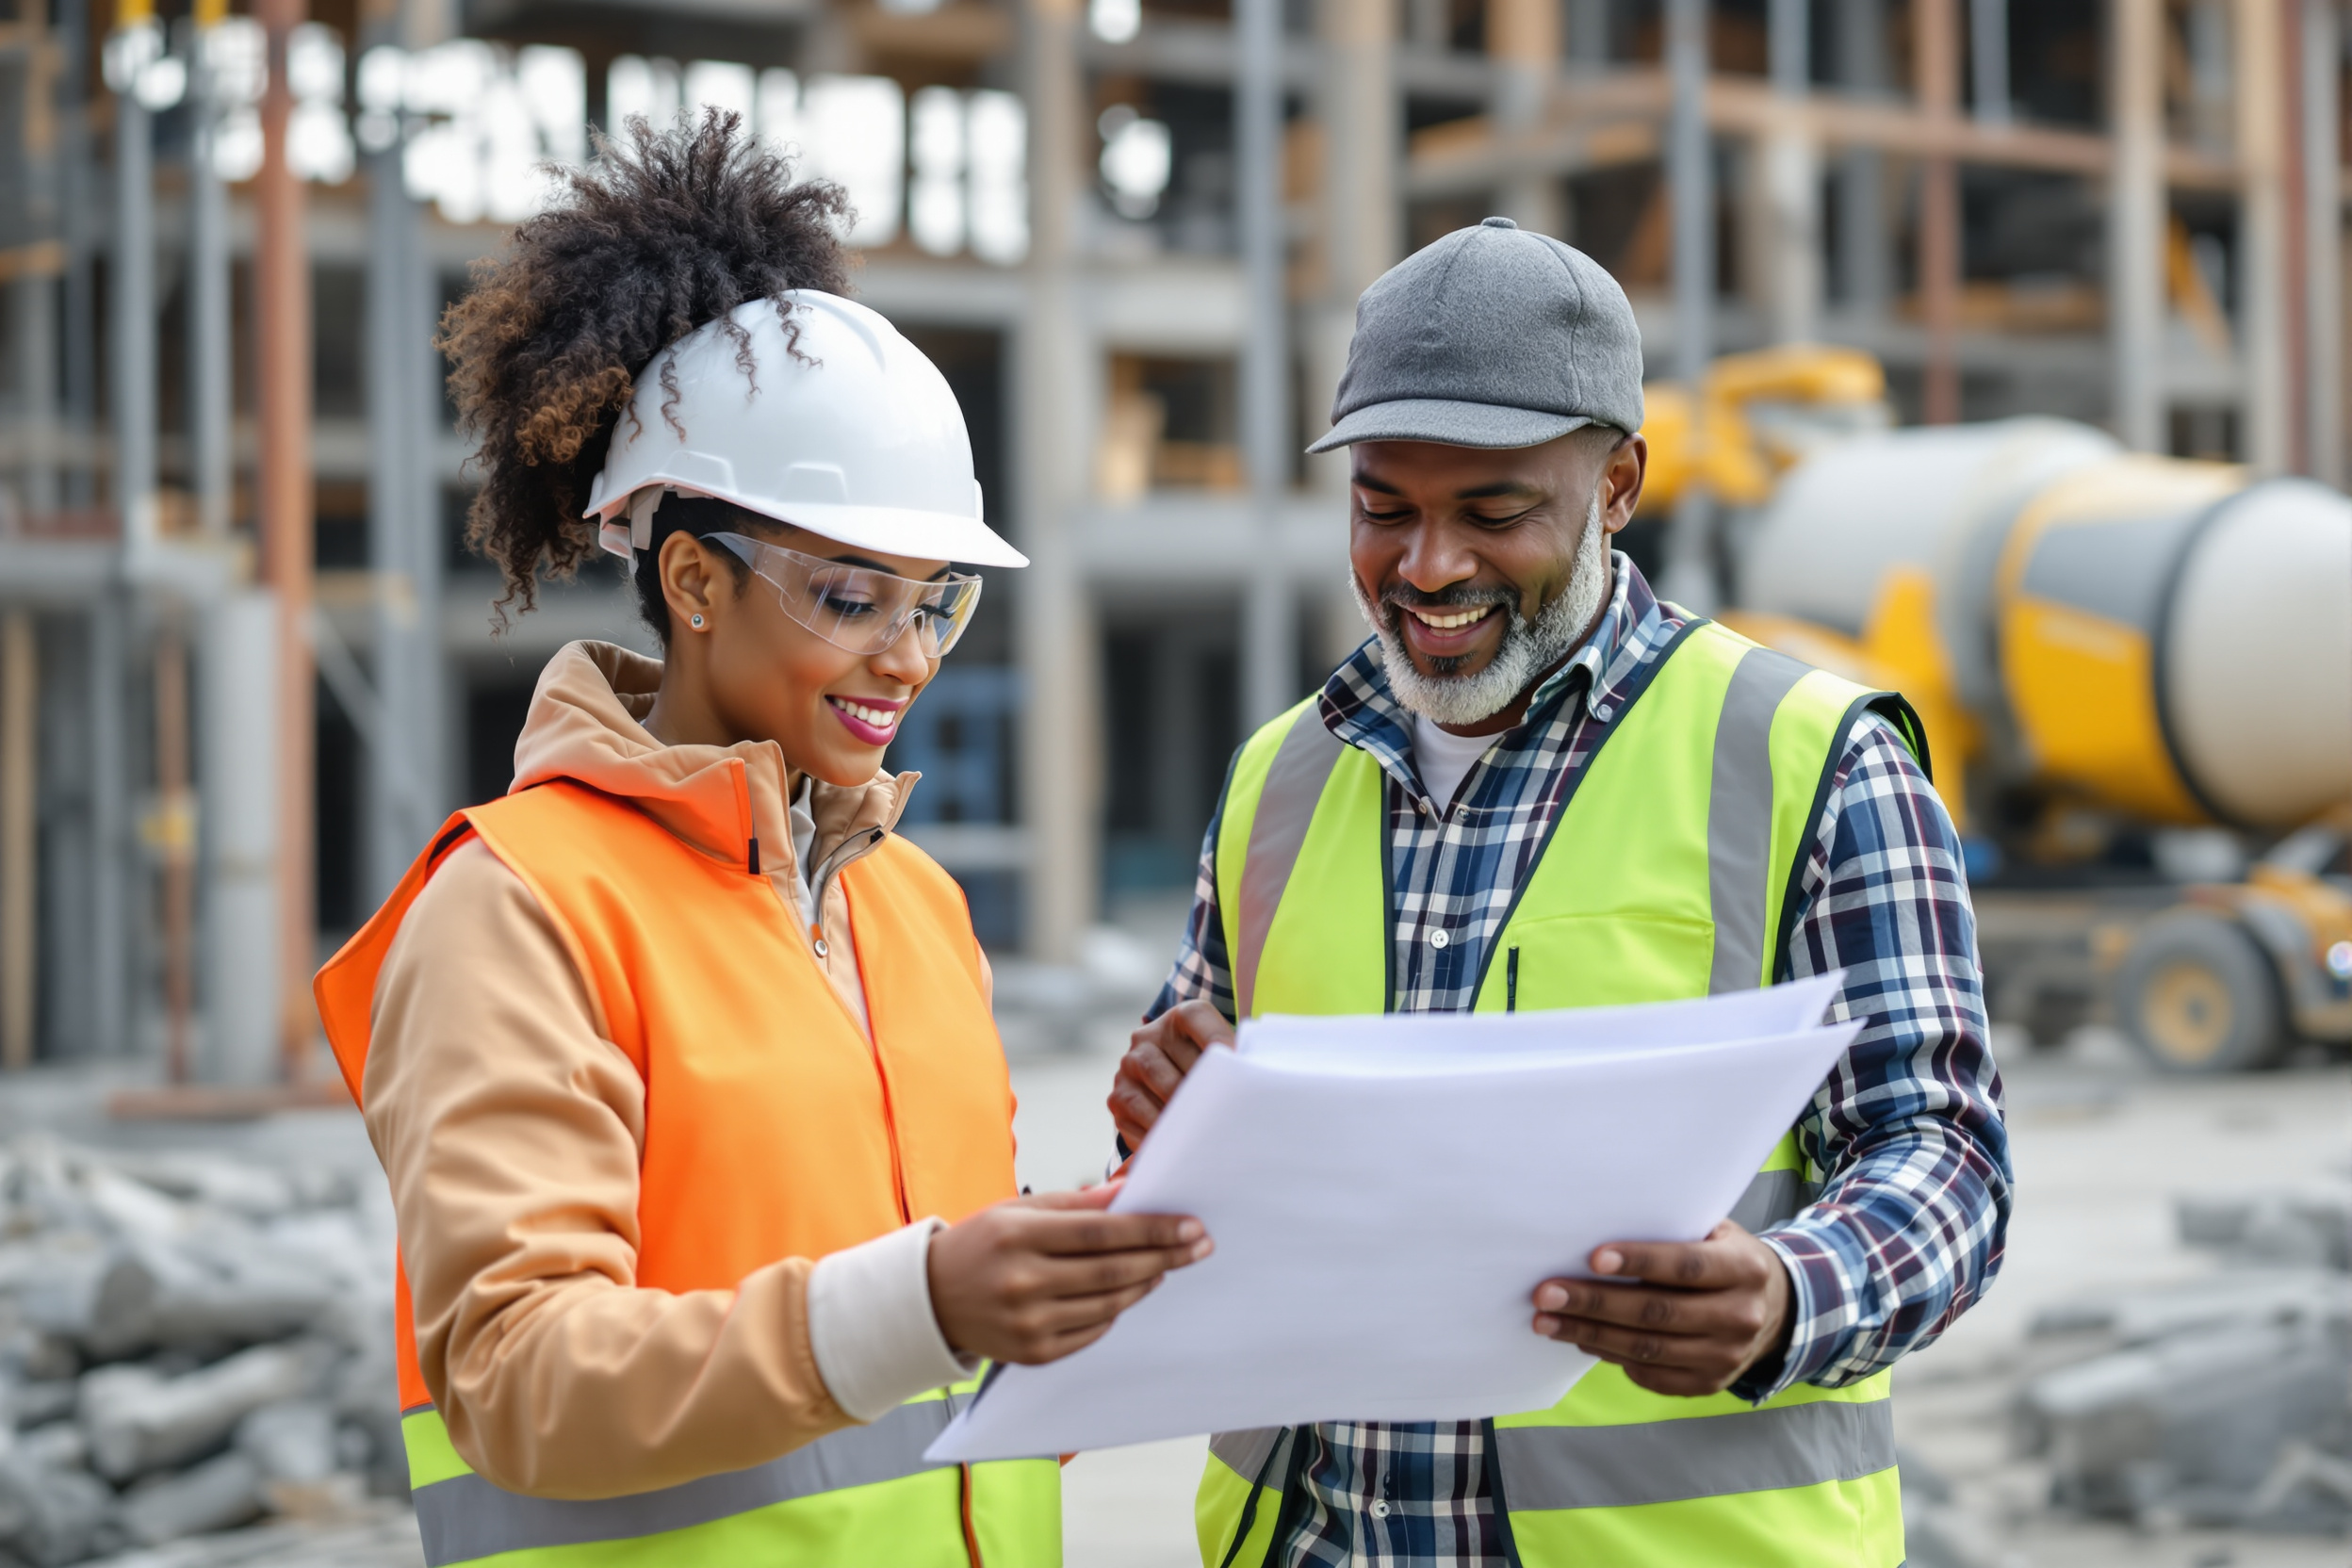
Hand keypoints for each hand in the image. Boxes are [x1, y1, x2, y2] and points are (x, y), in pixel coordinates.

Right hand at [927, 1182, 1211, 1365]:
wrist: (930, 1299)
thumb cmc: (980, 1244)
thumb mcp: (1019, 1210)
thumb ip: (1076, 1204)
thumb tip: (1130, 1192)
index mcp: (1018, 1235)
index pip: (1102, 1232)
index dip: (1152, 1228)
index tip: (1190, 1225)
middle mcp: (1022, 1282)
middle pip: (1112, 1270)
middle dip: (1164, 1255)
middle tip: (1199, 1245)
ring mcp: (1027, 1323)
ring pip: (1108, 1305)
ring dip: (1144, 1283)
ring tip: (1165, 1266)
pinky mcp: (1032, 1354)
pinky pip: (1091, 1332)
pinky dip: (1115, 1311)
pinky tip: (1129, 1292)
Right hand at [1109, 1000, 1235, 1149]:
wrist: (1169, 1082)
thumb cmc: (1208, 1070)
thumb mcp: (1221, 1054)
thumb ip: (1234, 1058)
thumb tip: (1249, 1072)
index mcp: (1179, 1017)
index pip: (1196, 1018)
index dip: (1221, 1042)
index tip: (1239, 1070)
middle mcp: (1148, 1036)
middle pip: (1182, 1062)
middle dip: (1209, 1089)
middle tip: (1229, 1111)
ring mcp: (1128, 1067)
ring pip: (1164, 1089)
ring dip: (1190, 1111)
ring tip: (1211, 1128)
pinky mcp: (1118, 1098)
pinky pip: (1143, 1116)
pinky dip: (1166, 1130)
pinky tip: (1184, 1139)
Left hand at [1529, 1221, 1792, 1396]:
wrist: (1774, 1307)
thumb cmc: (1725, 1257)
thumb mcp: (1715, 1232)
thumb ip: (1673, 1231)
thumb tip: (1601, 1226)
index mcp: (1745, 1269)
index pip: (1686, 1266)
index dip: (1640, 1261)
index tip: (1593, 1258)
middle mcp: (1740, 1316)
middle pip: (1658, 1313)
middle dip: (1596, 1303)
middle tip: (1546, 1294)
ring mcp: (1726, 1357)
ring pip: (1648, 1349)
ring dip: (1590, 1334)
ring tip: (1547, 1320)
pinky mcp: (1708, 1383)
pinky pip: (1651, 1374)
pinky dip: (1611, 1356)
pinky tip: (1581, 1338)